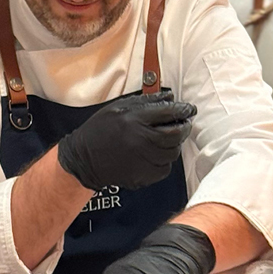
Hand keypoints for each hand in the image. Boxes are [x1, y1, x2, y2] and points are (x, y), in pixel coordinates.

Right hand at [57, 91, 195, 190]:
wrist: (83, 160)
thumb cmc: (100, 132)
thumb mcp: (118, 108)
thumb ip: (145, 102)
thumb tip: (170, 97)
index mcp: (133, 120)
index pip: (168, 112)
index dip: (183, 110)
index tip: (189, 109)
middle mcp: (139, 140)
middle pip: (175, 134)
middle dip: (183, 128)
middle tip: (182, 125)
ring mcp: (142, 160)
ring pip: (172, 153)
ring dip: (172, 145)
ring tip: (163, 140)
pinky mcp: (142, 176)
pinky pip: (164, 168)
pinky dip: (163, 161)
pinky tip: (152, 155)